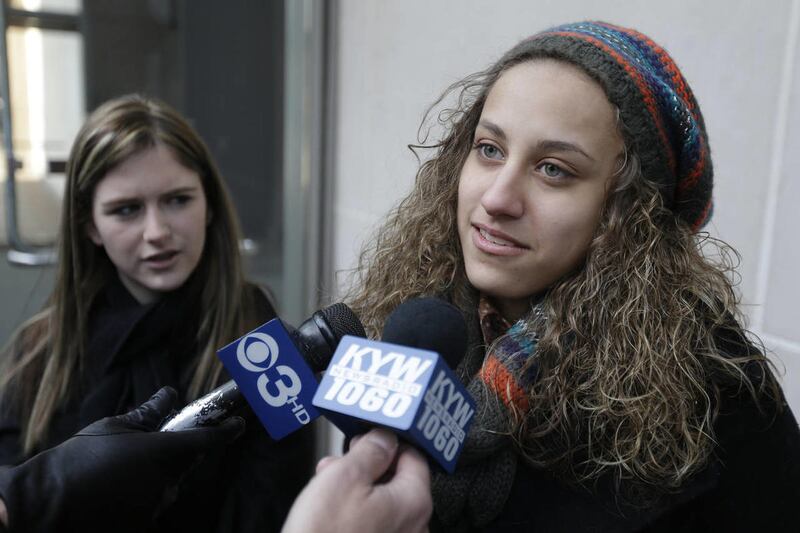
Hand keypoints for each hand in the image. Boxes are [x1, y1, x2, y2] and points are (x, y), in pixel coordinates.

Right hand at [0, 386, 243, 531]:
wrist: (46, 503)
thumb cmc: (79, 459)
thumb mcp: (114, 426)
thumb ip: (149, 413)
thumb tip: (169, 394)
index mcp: (163, 452)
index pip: (207, 441)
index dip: (226, 432)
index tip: (238, 425)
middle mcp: (166, 480)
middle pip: (188, 464)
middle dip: (182, 453)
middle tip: (160, 444)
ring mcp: (156, 505)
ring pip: (171, 484)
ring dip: (161, 474)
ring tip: (127, 467)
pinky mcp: (143, 523)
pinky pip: (153, 502)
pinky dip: (144, 492)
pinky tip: (120, 486)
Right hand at [282, 428, 431, 532]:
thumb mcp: (345, 477)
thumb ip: (371, 450)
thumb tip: (385, 436)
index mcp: (414, 502)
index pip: (414, 456)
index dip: (388, 441)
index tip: (368, 436)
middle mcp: (415, 527)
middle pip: (398, 480)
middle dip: (367, 466)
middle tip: (341, 460)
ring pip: (384, 503)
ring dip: (358, 487)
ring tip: (328, 483)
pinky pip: (377, 525)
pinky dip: (358, 512)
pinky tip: (333, 509)